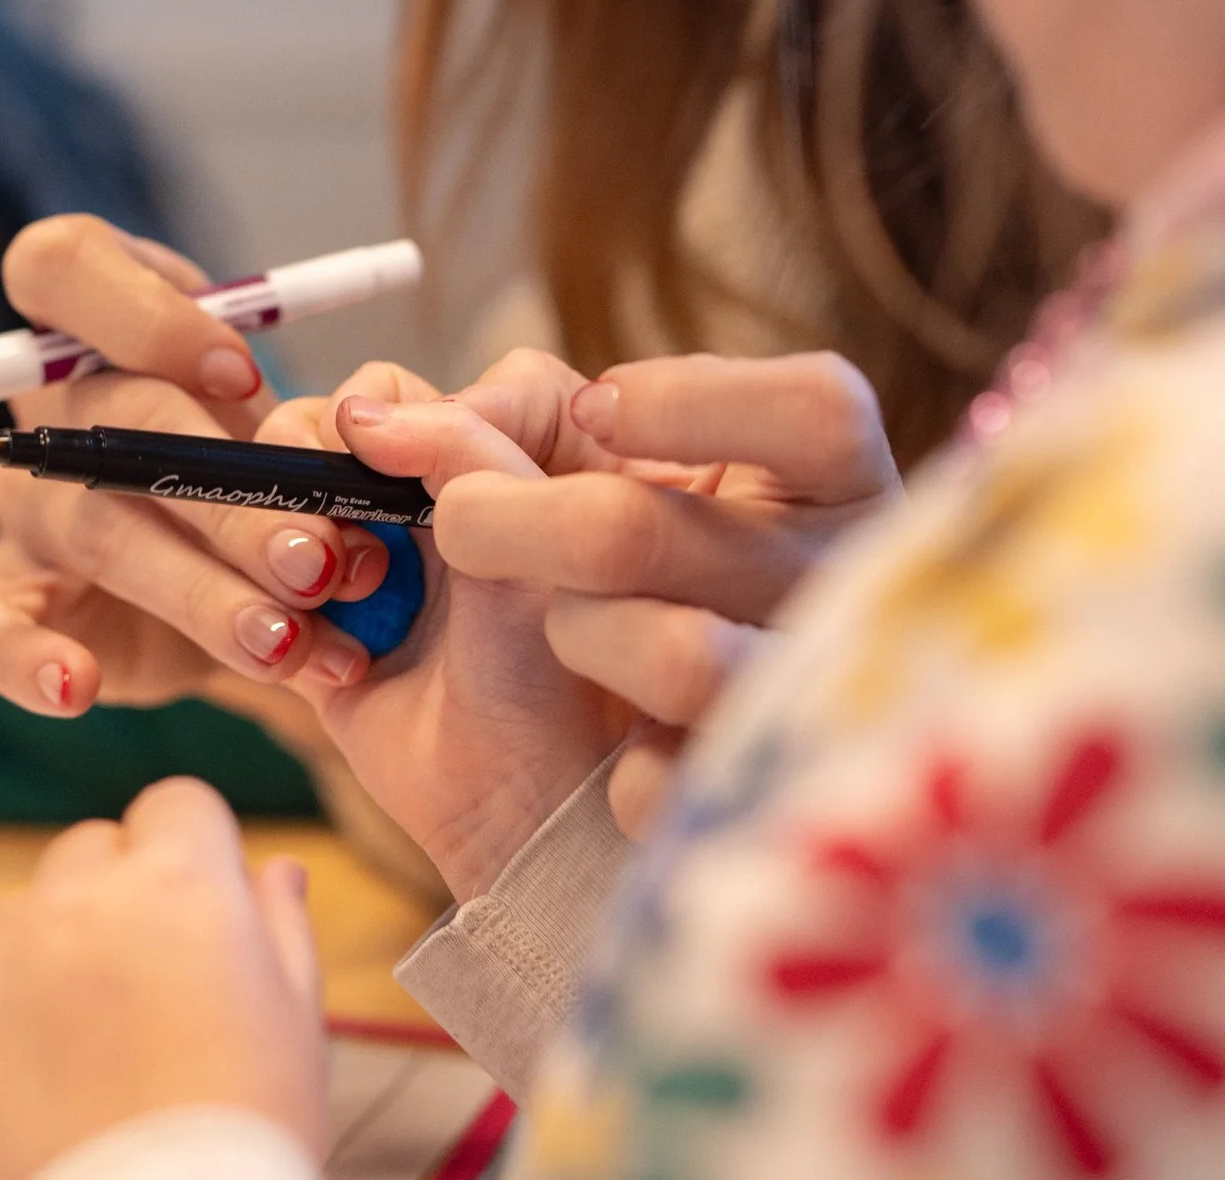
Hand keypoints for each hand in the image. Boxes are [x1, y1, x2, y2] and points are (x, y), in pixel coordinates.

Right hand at [0, 215, 401, 710]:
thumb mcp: (304, 412)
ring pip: (92, 531)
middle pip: (112, 422)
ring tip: (284, 642)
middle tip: (319, 560)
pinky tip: (81, 688)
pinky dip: (25, 659)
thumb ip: (327, 406)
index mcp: (99, 318)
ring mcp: (23, 499)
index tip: (242, 377)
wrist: (248, 567)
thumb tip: (370, 429)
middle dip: (228, 498)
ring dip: (196, 591)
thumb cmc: (273, 457)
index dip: (145, 316)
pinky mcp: (11, 595)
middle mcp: (50, 402)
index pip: (62, 264)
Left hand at [0, 778, 327, 1179]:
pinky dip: (5, 1021)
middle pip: (92, 848)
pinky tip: (51, 1079)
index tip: (201, 905)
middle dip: (119, 892)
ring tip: (97, 1039)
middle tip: (150, 980)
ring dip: (55, 948)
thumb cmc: (245, 1126)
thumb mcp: (297, 1017)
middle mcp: (78, 898)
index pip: (175, 803)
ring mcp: (1, 959)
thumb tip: (275, 866)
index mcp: (177, 880)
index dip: (194, 853)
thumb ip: (281, 920)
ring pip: (26, 912)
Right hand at [278, 385, 630, 899]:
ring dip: (288, 534)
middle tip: (348, 551)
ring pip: (279, 484)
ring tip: (327, 593)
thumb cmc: (569, 676)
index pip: (421, 385)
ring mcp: (369, 546)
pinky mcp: (312, 609)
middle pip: (331, 422)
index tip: (413, 473)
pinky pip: (248, 567)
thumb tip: (359, 412)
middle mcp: (434, 486)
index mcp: (506, 446)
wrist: (526, 810)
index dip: (410, 417)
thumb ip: (466, 447)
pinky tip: (327, 657)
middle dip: (323, 472)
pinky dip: (267, 601)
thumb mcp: (535, 538)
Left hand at [362, 349, 899, 835]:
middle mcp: (842, 588)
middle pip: (654, 527)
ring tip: (566, 642)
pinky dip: (622, 771)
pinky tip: (613, 760)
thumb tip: (382, 414)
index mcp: (828, 489)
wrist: (569, 821)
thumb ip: (505, 428)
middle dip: (523, 521)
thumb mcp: (559, 496)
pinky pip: (664, 783)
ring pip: (673, 657)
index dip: (694, 403)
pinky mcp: (755, 804)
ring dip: (582, 638)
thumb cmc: (581, 613)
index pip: (817, 411)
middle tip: (460, 525)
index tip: (597, 406)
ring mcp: (806, 701)